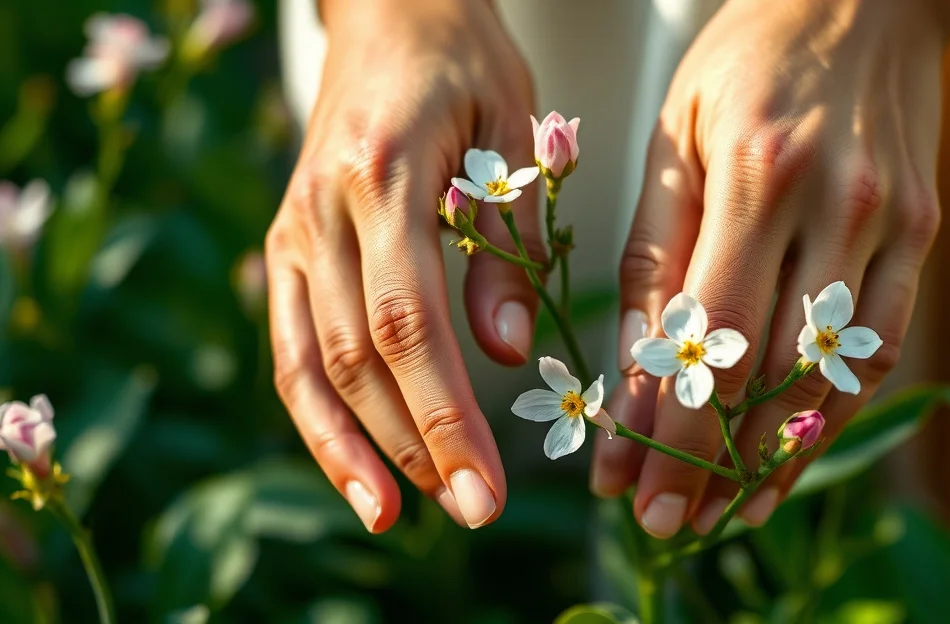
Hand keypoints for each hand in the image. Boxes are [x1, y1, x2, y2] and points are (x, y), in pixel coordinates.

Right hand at [267, 0, 541, 530]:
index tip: (486, 485)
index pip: (408, 324)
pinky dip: (317, 415)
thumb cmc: (462, 61)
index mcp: (382, 176)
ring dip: (352, 449)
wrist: (387, 11)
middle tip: (473, 511)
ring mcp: (292, 232)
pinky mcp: (286, 248)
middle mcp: (321, 211)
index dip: (445, 416)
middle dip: (413, 447)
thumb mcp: (512, 130)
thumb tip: (508, 352)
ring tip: (400, 514)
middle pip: (357, 358)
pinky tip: (354, 466)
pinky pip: (290, 347)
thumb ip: (508, 240)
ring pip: (308, 365)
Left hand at [591, 0, 949, 536]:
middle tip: (665, 521)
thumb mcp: (675, 136)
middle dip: (710, 462)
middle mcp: (835, 205)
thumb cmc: (747, 60)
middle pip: (770, 373)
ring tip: (725, 512)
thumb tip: (634, 373)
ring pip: (834, 377)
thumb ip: (658, 253)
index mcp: (756, 171)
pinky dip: (834, 413)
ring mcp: (893, 224)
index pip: (709, 337)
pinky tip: (792, 455)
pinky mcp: (924, 234)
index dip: (668, 430)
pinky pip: (881, 349)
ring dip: (776, 458)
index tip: (628, 490)